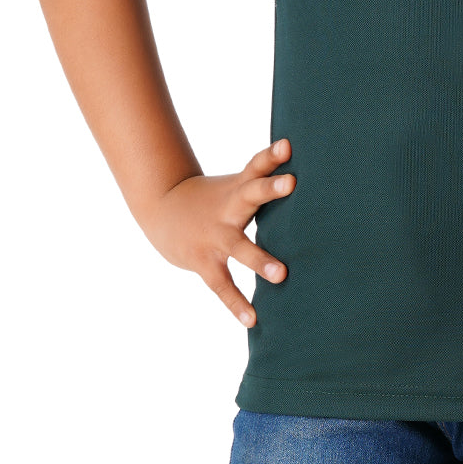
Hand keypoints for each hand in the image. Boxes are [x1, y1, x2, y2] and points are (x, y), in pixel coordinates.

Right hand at [141, 138, 295, 327]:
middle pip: (251, 193)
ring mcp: (215, 236)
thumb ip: (266, 176)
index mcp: (239, 186)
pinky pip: (222, 285)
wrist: (162, 208)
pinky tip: (254, 319)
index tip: (287, 144)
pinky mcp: (204, 261)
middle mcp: (229, 207)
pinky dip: (236, 303)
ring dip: (260, 260)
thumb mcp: (238, 184)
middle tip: (291, 183)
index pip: (257, 164)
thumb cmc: (215, 198)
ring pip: (239, 247)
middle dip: (270, 188)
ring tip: (283, 275)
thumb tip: (300, 156)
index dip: (272, 154)